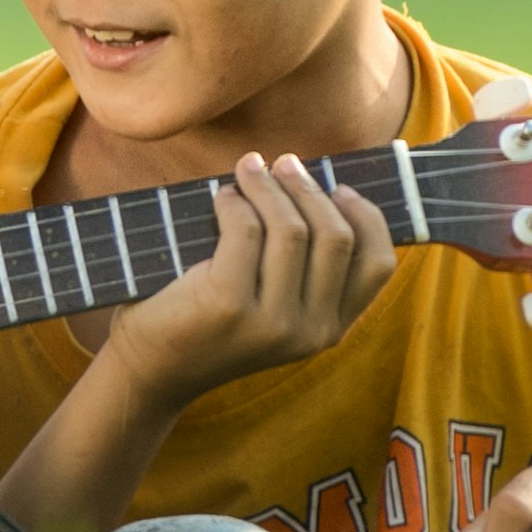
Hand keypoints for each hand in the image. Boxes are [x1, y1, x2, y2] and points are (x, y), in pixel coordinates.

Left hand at [91, 154, 394, 414]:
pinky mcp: (229, 304)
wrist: (154, 368)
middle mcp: (311, 331)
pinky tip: (222, 198)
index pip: (377, 265)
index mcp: (331, 328)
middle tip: (284, 163)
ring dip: (269, 186)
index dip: (366, 217)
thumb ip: (305, 266)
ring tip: (249, 169)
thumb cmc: (212, 322)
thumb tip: (315, 183)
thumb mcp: (275, 305)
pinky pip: (246, 231)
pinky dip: (235, 203)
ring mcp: (273, 322)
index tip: (339, 187)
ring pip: (292, 229)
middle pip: (336, 237)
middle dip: (310, 189)